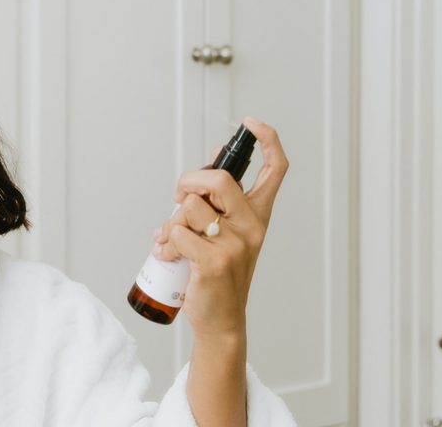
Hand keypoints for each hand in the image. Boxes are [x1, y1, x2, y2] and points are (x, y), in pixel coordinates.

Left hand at [150, 116, 288, 336]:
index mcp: (258, 214)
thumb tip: (211, 159)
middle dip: (189, 181)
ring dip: (172, 221)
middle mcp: (252, 226)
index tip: (251, 123)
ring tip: (172, 238)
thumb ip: (218, 199)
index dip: (267, 140)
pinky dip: (166, 242)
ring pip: (190, 207)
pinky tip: (169, 254)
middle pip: (219, 179)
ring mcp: (235, 244)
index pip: (276, 169)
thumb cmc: (219, 273)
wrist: (220, 318)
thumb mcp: (226, 232)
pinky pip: (177, 232)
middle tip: (179, 199)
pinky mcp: (214, 261)